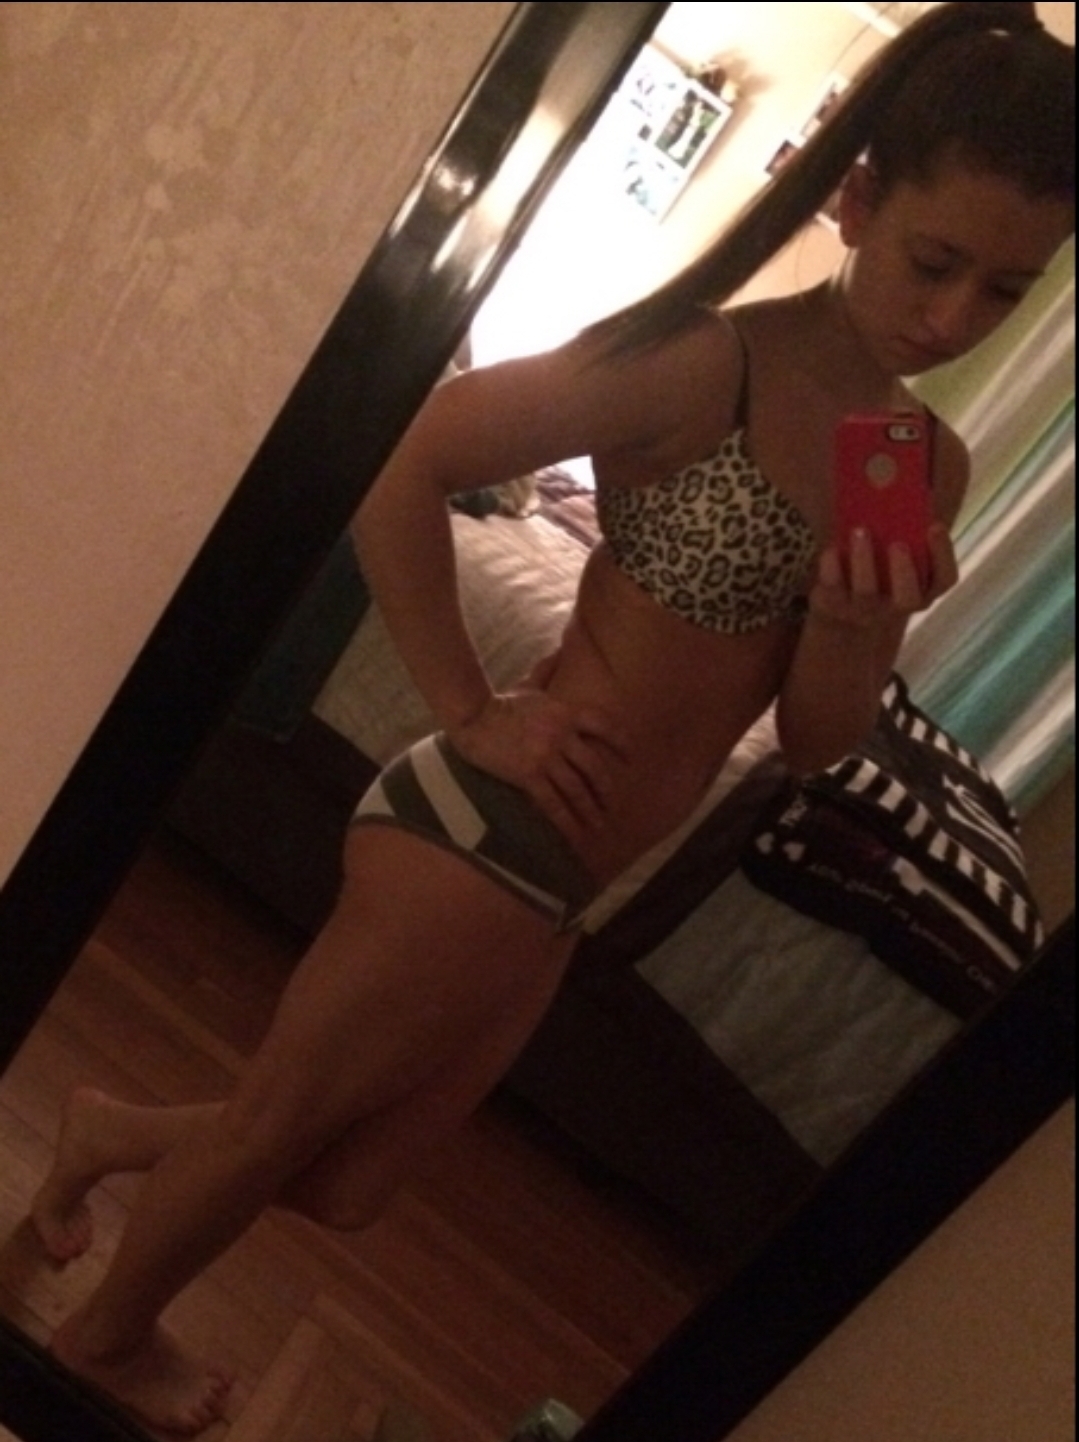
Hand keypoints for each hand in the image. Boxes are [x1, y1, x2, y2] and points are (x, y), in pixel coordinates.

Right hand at [447, 685, 629, 837]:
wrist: (472, 719)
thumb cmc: (500, 702)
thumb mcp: (529, 685)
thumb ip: (547, 671)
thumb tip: (560, 650)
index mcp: (566, 712)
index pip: (604, 725)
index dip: (621, 742)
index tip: (630, 758)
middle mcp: (562, 734)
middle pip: (595, 765)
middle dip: (606, 788)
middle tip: (611, 804)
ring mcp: (546, 756)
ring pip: (577, 788)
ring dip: (591, 809)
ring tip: (598, 824)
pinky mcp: (528, 775)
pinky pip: (554, 803)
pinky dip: (567, 822)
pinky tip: (576, 835)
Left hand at [810, 523, 958, 626]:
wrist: (841, 607)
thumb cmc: (878, 568)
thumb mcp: (894, 550)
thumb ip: (904, 528)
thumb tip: (900, 474)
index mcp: (922, 589)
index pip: (944, 579)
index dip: (943, 555)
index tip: (935, 526)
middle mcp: (897, 606)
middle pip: (908, 597)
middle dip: (904, 570)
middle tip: (897, 544)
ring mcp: (865, 610)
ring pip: (867, 593)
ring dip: (864, 561)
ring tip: (860, 531)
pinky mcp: (834, 607)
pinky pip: (833, 591)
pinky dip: (832, 568)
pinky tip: (832, 549)